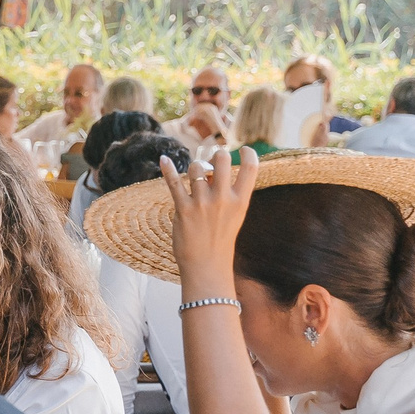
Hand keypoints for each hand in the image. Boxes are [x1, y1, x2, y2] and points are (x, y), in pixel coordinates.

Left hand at [160, 146, 255, 289]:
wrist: (207, 264)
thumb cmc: (220, 237)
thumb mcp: (234, 215)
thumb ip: (228, 191)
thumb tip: (214, 166)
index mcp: (241, 201)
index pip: (251, 167)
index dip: (248, 153)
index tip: (243, 149)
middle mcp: (223, 199)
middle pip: (221, 159)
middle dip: (215, 154)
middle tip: (212, 161)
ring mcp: (202, 203)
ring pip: (196, 168)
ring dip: (194, 167)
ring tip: (195, 177)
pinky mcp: (183, 209)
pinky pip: (174, 182)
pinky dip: (167, 169)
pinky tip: (163, 159)